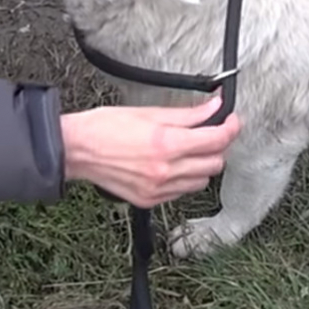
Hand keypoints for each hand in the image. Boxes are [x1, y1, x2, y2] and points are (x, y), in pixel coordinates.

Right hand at [60, 97, 241, 207]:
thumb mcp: (149, 112)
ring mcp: (159, 189)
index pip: (216, 139)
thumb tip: (213, 107)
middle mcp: (166, 170)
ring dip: (204, 164)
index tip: (231, 119)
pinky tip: (175, 165)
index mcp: (167, 144)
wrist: (77, 150)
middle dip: (218, 146)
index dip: (230, 127)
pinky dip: (186, 179)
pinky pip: (183, 192)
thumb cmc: (105, 127)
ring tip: (191, 149)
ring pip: (202, 180)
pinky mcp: (150, 200)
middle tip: (212, 132)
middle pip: (215, 162)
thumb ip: (188, 114)